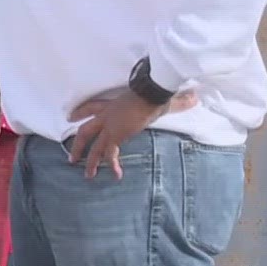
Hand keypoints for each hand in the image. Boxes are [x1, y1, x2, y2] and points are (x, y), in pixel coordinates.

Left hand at [67, 86, 198, 178]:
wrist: (150, 91)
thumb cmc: (155, 91)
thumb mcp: (162, 97)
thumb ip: (177, 100)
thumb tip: (194, 97)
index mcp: (112, 104)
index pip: (91, 107)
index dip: (81, 112)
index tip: (72, 116)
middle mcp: (107, 115)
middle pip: (85, 130)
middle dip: (78, 145)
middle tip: (72, 157)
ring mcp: (109, 125)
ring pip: (93, 145)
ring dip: (89, 161)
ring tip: (87, 174)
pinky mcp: (115, 134)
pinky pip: (109, 153)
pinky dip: (112, 164)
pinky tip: (115, 175)